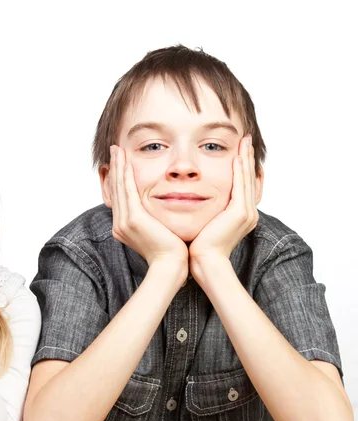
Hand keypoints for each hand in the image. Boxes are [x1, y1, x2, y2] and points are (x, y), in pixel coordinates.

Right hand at [109, 145, 187, 270]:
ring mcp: (124, 222)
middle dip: (115, 167)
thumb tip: (159, 209)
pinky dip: (126, 176)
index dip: (118, 177)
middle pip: (115, 189)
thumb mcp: (158, 230)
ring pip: (119, 187)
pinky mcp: (133, 219)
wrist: (171, 265)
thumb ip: (154, 218)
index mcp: (124, 226)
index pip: (119, 196)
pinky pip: (128, 192)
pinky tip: (126, 163)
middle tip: (115, 149)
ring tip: (117, 150)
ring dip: (118, 166)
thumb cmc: (171, 251)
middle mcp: (119, 223)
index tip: (120, 161)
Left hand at [189, 136, 258, 275]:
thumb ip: (204, 211)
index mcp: (240, 215)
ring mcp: (246, 213)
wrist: (205, 263)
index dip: (242, 166)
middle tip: (246, 139)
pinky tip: (237, 155)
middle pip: (248, 178)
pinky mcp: (240, 213)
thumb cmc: (199, 248)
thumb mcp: (204, 224)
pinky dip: (240, 169)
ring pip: (247, 178)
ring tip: (244, 141)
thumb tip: (189, 200)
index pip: (242, 185)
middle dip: (247, 157)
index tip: (239, 150)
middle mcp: (247, 212)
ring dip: (245, 158)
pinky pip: (241, 185)